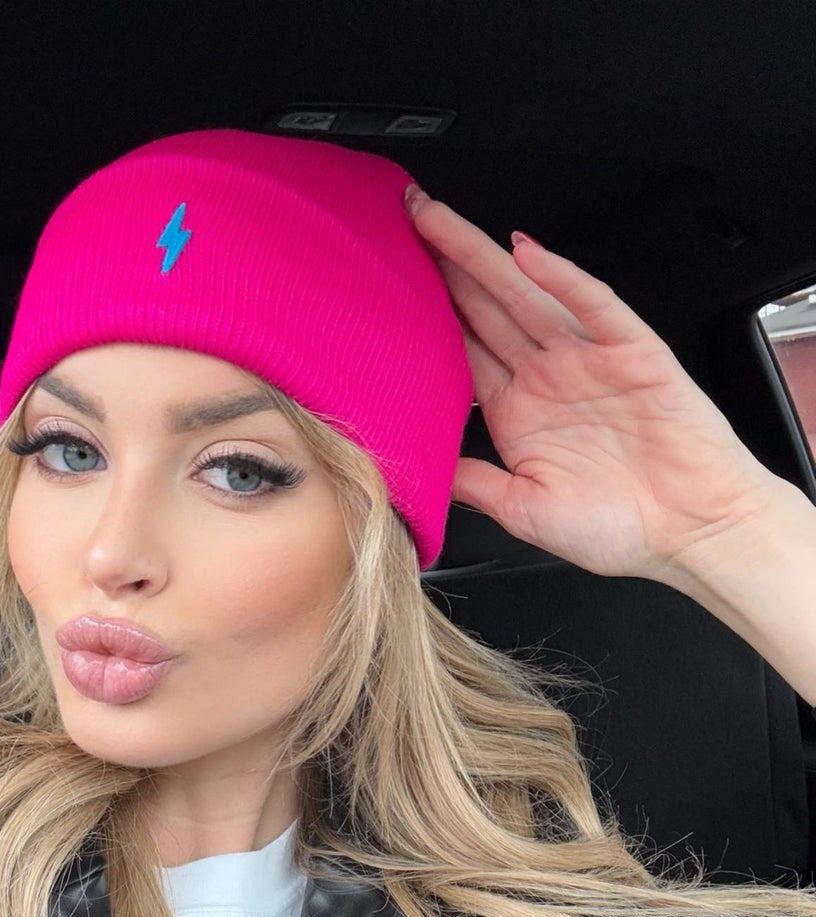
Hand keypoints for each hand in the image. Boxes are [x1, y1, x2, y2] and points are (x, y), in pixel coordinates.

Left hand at [405, 188, 786, 582]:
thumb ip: (472, 484)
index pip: (461, 348)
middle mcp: (548, 377)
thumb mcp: (523, 512)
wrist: (694, 533)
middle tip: (402, 221)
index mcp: (516, 411)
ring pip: (525, 295)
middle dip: (444, 264)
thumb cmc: (619, 528)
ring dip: (482, 257)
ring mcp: (588, 360)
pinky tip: (527, 253)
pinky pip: (593, 306)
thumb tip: (416, 470)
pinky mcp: (633, 354)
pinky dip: (561, 278)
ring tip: (439, 222)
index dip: (424, 314)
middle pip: (485, 308)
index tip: (384, 285)